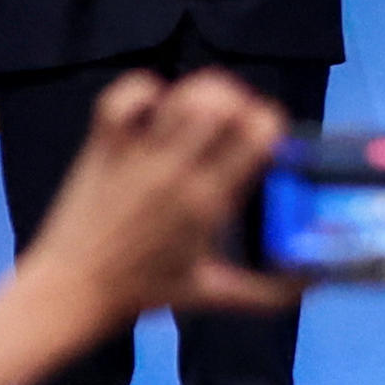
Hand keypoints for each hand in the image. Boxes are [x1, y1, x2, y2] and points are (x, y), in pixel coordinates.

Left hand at [0, 71, 293, 384]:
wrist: (69, 293)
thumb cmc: (141, 292)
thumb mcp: (212, 292)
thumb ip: (268, 291)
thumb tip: (315, 283)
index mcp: (209, 200)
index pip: (259, 133)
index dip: (272, 125)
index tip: (266, 141)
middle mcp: (176, 171)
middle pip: (220, 103)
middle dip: (240, 101)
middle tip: (235, 121)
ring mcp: (136, 156)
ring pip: (180, 95)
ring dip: (202, 92)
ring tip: (203, 109)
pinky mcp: (102, 149)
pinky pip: (121, 99)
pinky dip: (142, 91)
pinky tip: (153, 106)